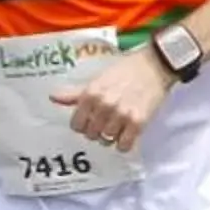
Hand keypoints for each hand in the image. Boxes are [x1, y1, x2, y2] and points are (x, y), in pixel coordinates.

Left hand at [53, 48, 174, 152]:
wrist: (156, 65)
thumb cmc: (126, 69)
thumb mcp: (97, 79)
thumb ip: (76, 92)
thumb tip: (53, 97)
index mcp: (91, 94)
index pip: (76, 124)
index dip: (82, 125)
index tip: (90, 121)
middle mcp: (104, 106)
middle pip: (91, 134)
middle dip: (96, 131)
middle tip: (105, 124)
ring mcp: (121, 115)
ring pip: (107, 140)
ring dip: (111, 137)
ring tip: (117, 128)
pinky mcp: (139, 122)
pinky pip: (124, 145)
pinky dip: (123, 144)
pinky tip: (127, 136)